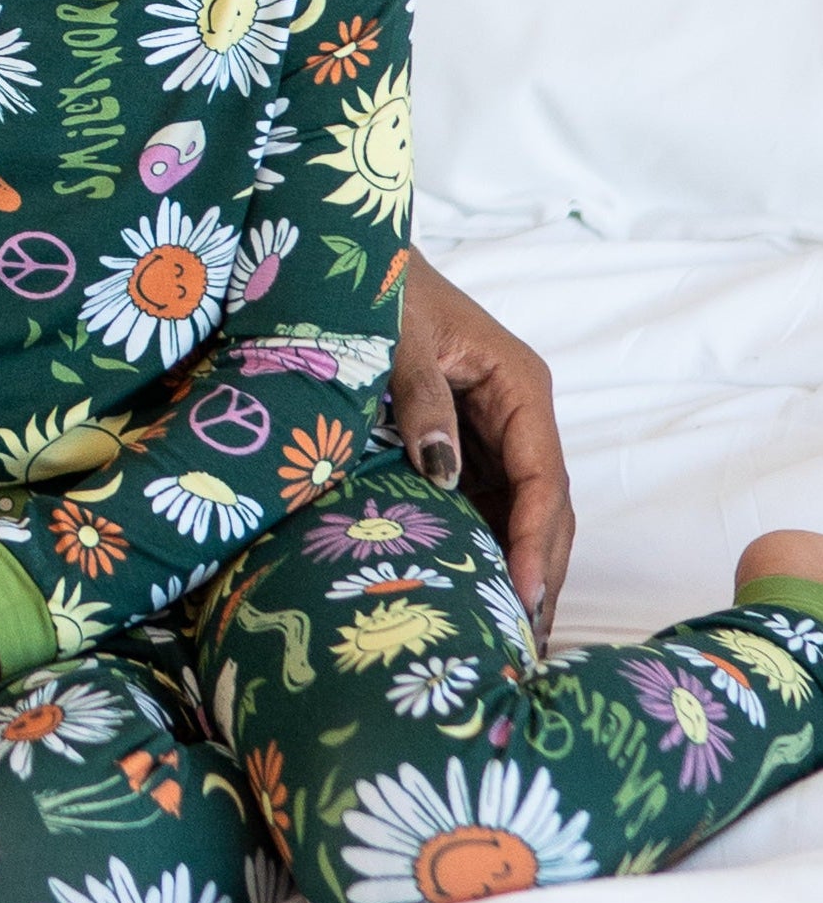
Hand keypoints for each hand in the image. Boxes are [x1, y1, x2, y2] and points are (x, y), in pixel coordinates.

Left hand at [391, 246, 575, 633]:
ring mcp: (497, 432)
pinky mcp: (469, 444)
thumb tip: (442, 470)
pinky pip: (488, 503)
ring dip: (519, 569)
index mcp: (518, 383)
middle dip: (539, 571)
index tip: (522, 593)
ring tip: (510, 638)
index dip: (535, 538)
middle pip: (546, 505)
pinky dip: (488, 548)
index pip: (544, 476)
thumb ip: (421, 400)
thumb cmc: (381, 291)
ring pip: (522, 512)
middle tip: (524, 641)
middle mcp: (519, 413)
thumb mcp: (398, 339)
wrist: (355, 261)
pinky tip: (479, 595)